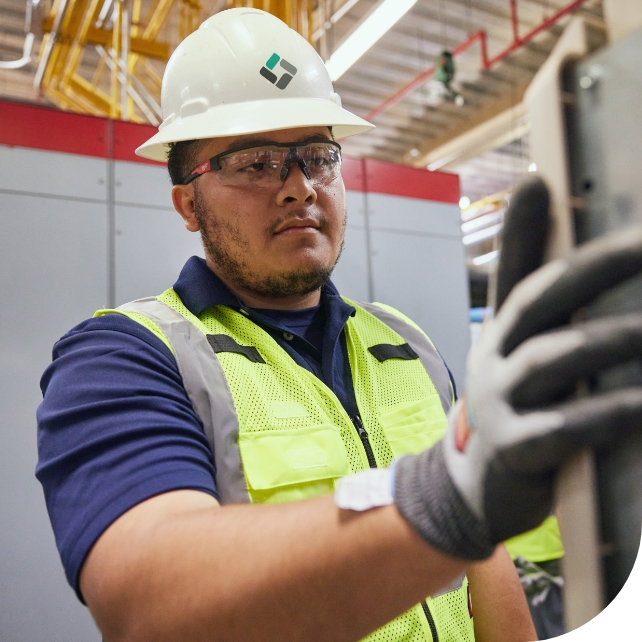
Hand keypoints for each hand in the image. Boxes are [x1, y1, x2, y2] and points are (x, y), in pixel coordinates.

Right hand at [394, 224, 641, 558]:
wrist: (478, 486)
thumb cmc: (518, 408)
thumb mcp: (519, 357)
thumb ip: (541, 309)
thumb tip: (554, 250)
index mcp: (500, 332)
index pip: (514, 272)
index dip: (524, 229)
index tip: (540, 181)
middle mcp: (493, 358)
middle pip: (536, 303)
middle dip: (594, 269)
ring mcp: (499, 404)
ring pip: (551, 359)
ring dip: (609, 338)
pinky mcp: (516, 452)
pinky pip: (564, 429)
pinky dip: (607, 413)